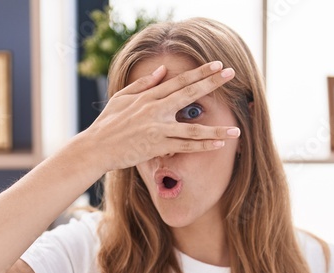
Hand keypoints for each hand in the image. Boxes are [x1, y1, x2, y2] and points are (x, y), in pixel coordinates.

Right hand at [80, 60, 240, 172]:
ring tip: (236, 129)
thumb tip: (162, 70)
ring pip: (193, 128)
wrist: (96, 147)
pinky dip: (202, 146)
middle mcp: (155, 109)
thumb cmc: (108, 123)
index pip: (179, 80)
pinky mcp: (157, 146)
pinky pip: (185, 147)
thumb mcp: (122, 98)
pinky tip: (219, 145)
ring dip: (216, 129)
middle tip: (231, 74)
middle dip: (211, 83)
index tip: (217, 64)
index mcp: (148, 96)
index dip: (200, 72)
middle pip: (189, 93)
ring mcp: (158, 128)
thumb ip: (144, 84)